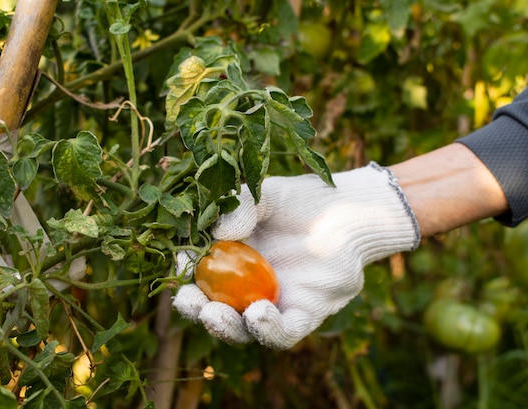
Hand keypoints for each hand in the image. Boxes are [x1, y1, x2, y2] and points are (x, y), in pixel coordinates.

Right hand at [172, 163, 419, 348]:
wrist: (349, 209)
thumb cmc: (304, 200)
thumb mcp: (265, 194)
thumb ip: (239, 206)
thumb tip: (218, 234)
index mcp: (232, 261)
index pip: (200, 277)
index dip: (185, 277)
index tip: (178, 267)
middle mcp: (249, 288)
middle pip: (215, 310)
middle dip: (197, 311)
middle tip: (189, 301)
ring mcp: (277, 303)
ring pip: (244, 330)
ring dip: (225, 327)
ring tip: (216, 314)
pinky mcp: (306, 314)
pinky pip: (283, 334)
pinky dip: (267, 330)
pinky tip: (258, 313)